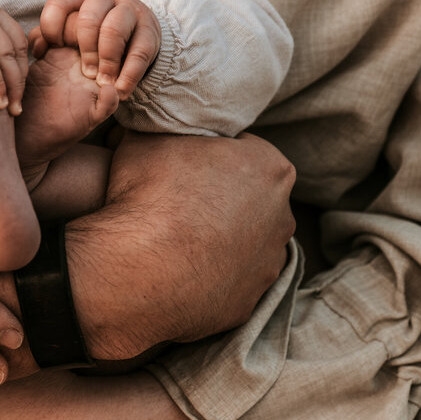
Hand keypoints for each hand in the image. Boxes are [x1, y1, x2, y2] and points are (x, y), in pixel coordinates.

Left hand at [30, 0, 160, 98]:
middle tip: (86, 74)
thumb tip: (37, 49)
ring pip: (115, 29)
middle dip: (86, 49)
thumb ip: (47, 38)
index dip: (53, 26)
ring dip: (107, 60)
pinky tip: (121, 90)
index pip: (60, 2)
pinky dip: (129, 74)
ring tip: (103, 82)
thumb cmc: (92, 36)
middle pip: (89, 18)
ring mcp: (129, 11)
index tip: (55, 48)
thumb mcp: (69, 32)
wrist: (134, 35)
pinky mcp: (150, 30)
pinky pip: (140, 52)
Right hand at [67, 131, 295, 359]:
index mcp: (268, 165)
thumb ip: (160, 127)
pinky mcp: (249, 300)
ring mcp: (268, 262)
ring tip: (176, 241)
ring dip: (219, 240)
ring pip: (244, 242)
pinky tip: (179, 270)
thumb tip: (148, 119)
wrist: (139, 269)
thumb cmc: (148, 195)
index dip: (210, 155)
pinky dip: (210, 275)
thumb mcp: (146, 139)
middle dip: (221, 198)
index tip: (183, 164)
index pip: (242, 150)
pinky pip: (229, 281)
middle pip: (250, 198)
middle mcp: (281, 215)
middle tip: (178, 201)